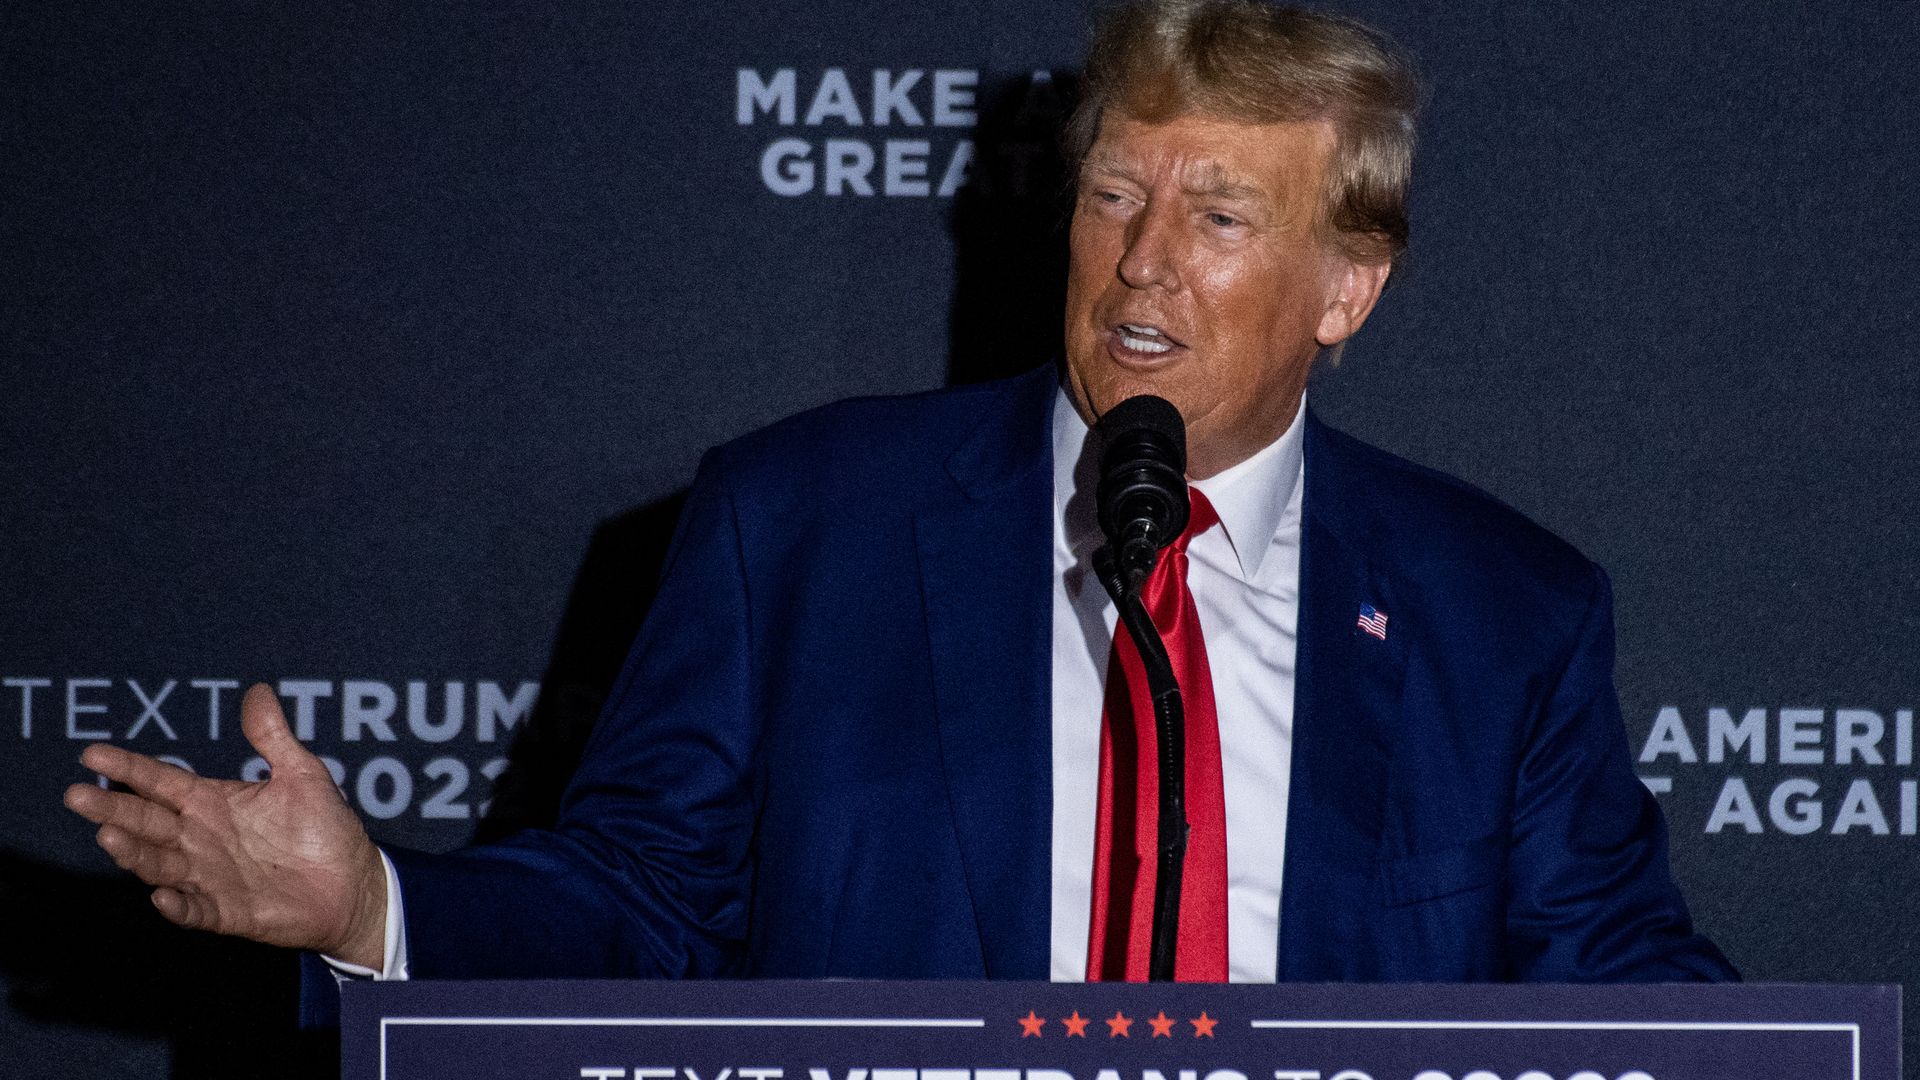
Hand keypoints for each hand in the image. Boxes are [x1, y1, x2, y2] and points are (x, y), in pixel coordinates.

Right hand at [62, 683, 389, 967]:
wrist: (355, 883)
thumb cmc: (325, 828)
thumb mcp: (303, 775)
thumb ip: (274, 738)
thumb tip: (259, 690)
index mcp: (213, 803)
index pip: (161, 782)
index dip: (128, 769)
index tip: (91, 754)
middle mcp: (201, 839)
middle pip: (147, 822)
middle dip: (112, 810)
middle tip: (77, 795)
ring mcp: (210, 878)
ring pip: (160, 864)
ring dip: (134, 854)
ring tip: (109, 837)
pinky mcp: (228, 912)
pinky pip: (196, 911)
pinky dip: (179, 906)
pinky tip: (162, 898)